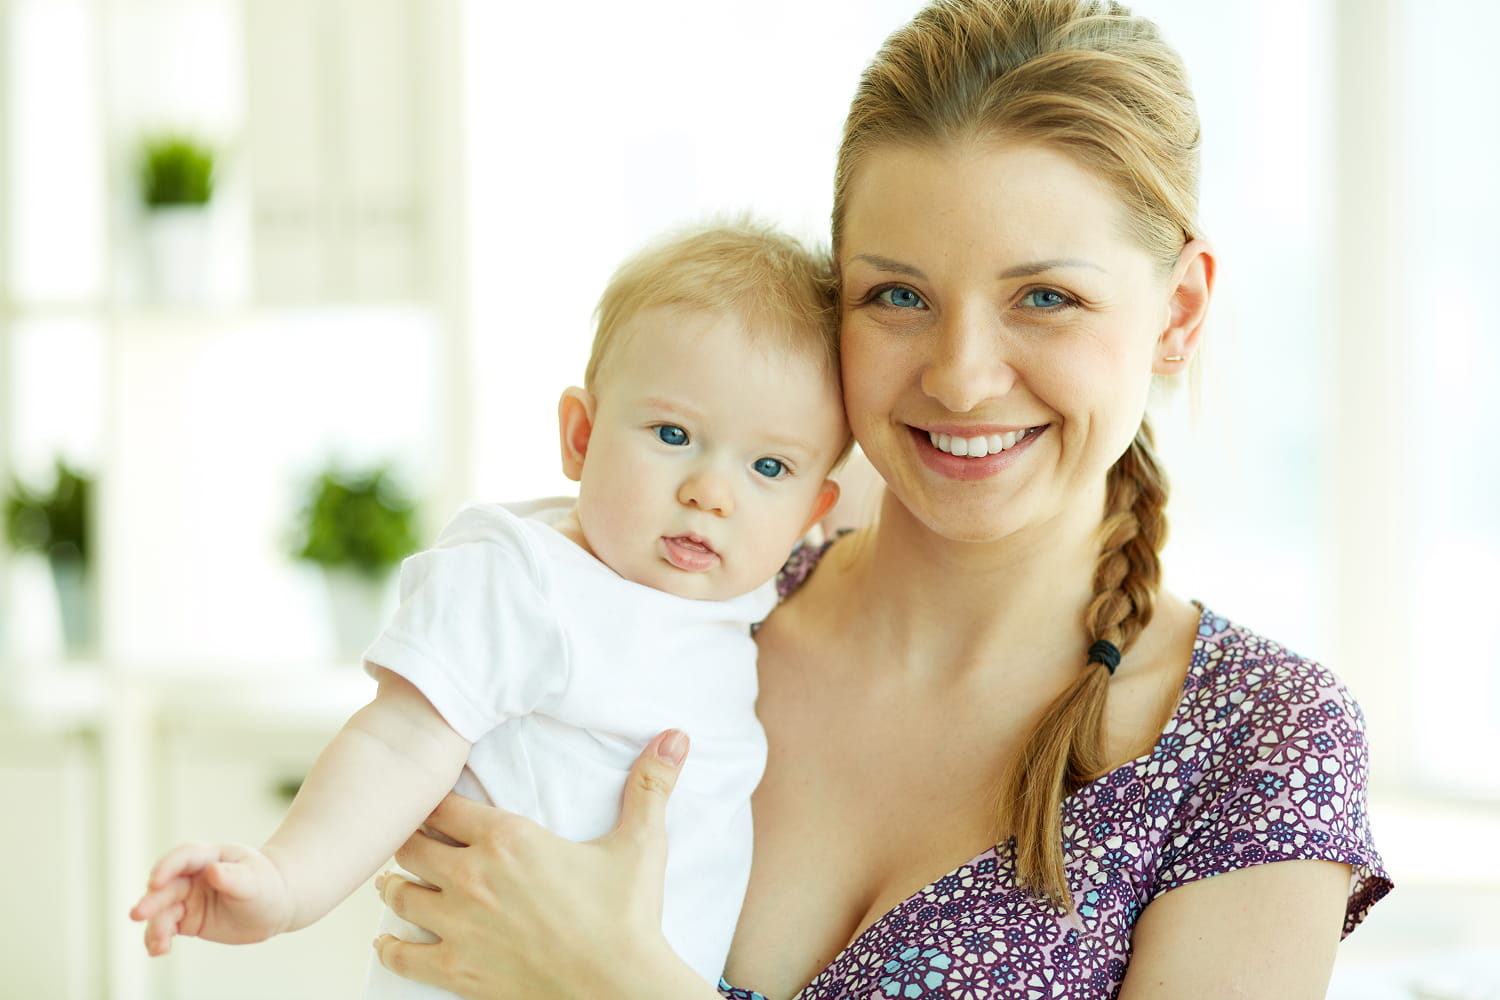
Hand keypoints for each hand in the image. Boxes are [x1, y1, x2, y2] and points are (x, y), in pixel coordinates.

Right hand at [129, 842, 294, 955]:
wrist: (273, 908)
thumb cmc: (266, 887)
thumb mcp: (255, 882)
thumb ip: (233, 877)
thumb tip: (212, 870)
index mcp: (210, 857)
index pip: (184, 857)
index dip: (167, 866)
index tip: (155, 881)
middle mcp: (194, 876)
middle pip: (166, 886)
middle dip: (151, 900)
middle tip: (137, 914)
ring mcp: (188, 898)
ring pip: (162, 910)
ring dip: (154, 926)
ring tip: (157, 945)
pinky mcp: (186, 919)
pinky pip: (166, 928)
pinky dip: (158, 939)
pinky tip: (158, 951)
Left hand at [374, 729, 697, 998]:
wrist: (618, 988)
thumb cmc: (627, 916)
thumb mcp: (641, 843)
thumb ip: (651, 785)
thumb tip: (676, 735)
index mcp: (507, 839)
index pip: (445, 805)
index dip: (434, 800)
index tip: (433, 800)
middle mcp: (473, 876)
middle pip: (412, 845)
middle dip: (411, 839)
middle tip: (414, 839)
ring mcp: (458, 925)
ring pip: (400, 894)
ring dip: (397, 885)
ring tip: (398, 881)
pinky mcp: (457, 969)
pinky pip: (402, 955)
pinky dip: (391, 945)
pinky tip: (388, 940)